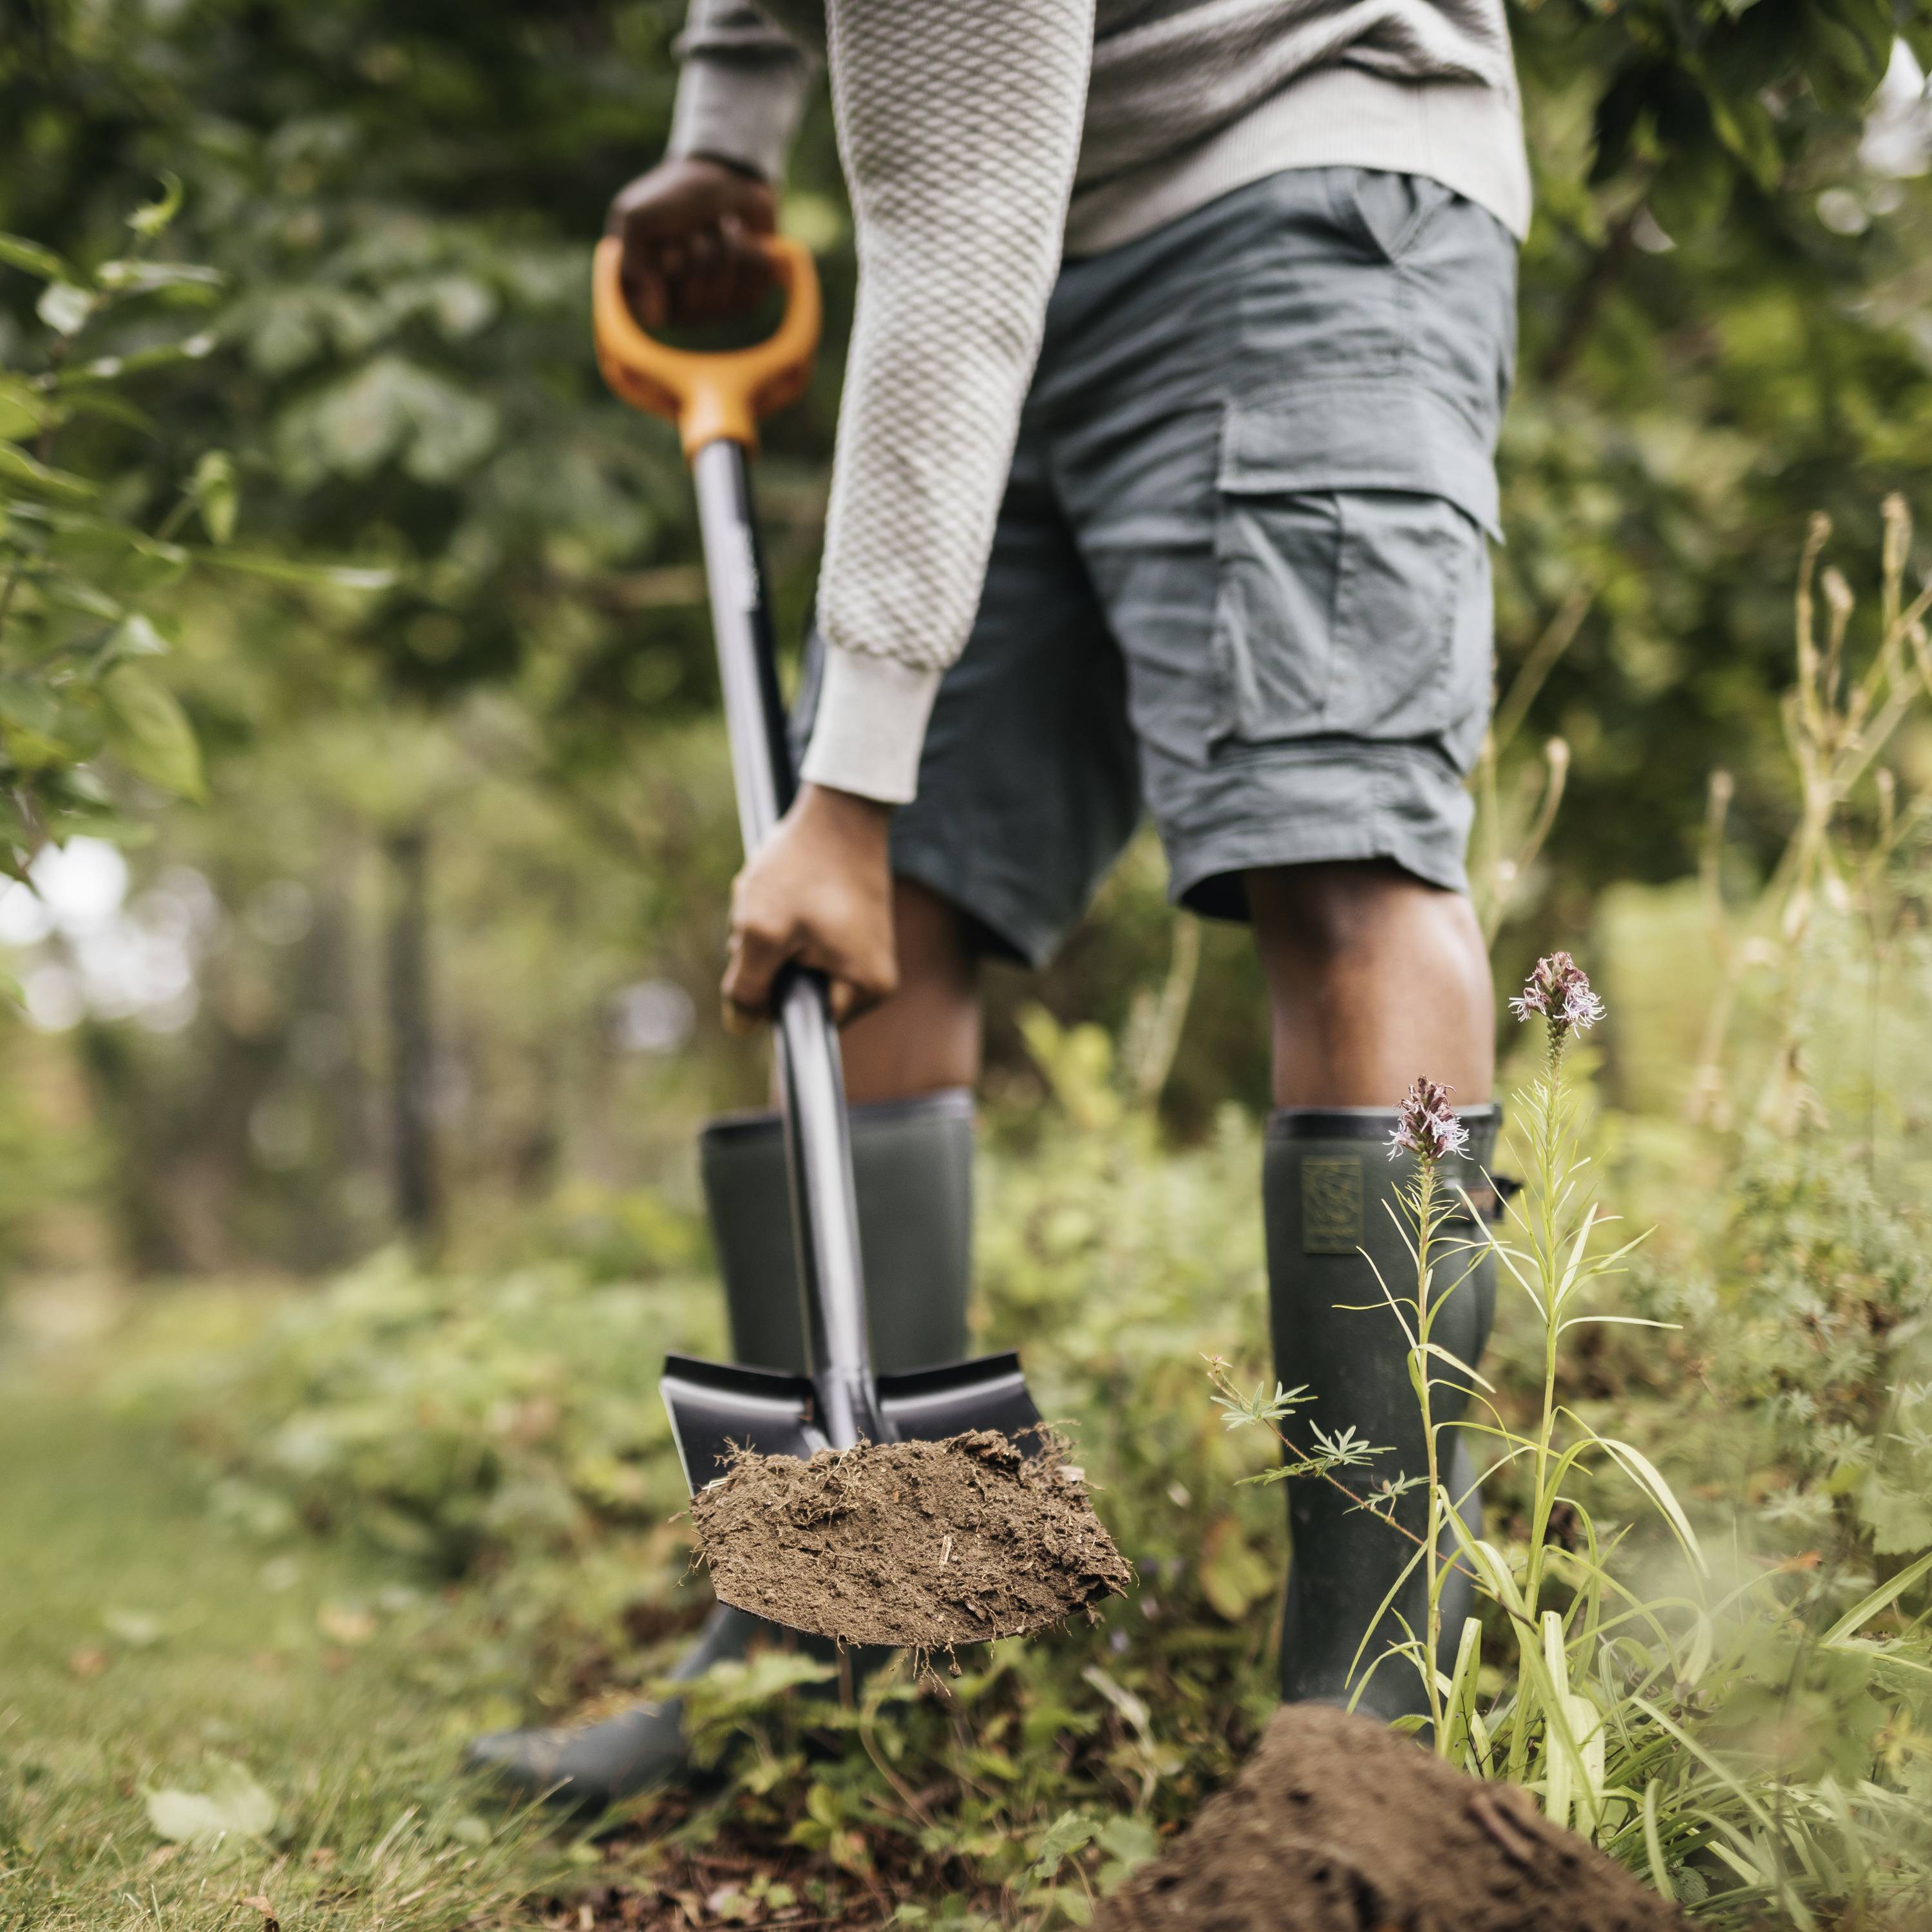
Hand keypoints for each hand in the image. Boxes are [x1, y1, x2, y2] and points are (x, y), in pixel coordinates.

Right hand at [607, 155, 775, 330]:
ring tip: (719, 225)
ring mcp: (711, 310)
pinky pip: (755, 285)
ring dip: (725, 245)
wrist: (723, 175)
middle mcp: (674, 309)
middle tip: (695, 227)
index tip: (669, 242)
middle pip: (695, 297)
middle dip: (700, 250)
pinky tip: (742, 236)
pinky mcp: (745, 300)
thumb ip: (632, 263)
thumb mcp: (637, 216)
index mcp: (641, 293)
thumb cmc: (674, 196)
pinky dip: (751, 250)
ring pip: (726, 290)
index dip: (670, 268)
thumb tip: (654, 318)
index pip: (658, 308)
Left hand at [723, 785, 896, 1029]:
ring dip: (772, 939)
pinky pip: (806, 945)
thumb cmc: (805, 866)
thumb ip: (746, 987)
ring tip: (779, 900)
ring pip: (796, 968)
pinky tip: (788, 893)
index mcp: (863, 990)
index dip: (769, 1001)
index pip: (801, 1026)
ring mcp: (865, 955)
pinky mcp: (855, 932)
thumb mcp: (761, 930)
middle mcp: (874, 980)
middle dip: (768, 963)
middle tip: (768, 918)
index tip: (761, 963)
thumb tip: (741, 1026)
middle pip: (797, 996)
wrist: (841, 810)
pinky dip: (785, 923)